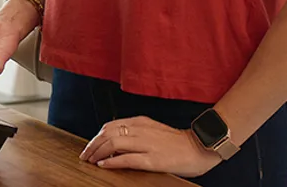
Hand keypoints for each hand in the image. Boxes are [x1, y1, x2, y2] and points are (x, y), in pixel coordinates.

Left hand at [80, 116, 220, 177]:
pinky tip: (104, 165)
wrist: (201, 148)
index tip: (90, 146)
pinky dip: (112, 161)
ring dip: (98, 152)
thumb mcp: (153, 130)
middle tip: (85, 155)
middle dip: (92, 144)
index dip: (96, 136)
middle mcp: (141, 130)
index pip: (110, 125)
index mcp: (140, 122)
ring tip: (91, 160)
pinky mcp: (153, 159)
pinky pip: (127, 159)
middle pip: (107, 133)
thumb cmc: (178, 142)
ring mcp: (147, 144)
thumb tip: (115, 141)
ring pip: (113, 143)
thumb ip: (135, 132)